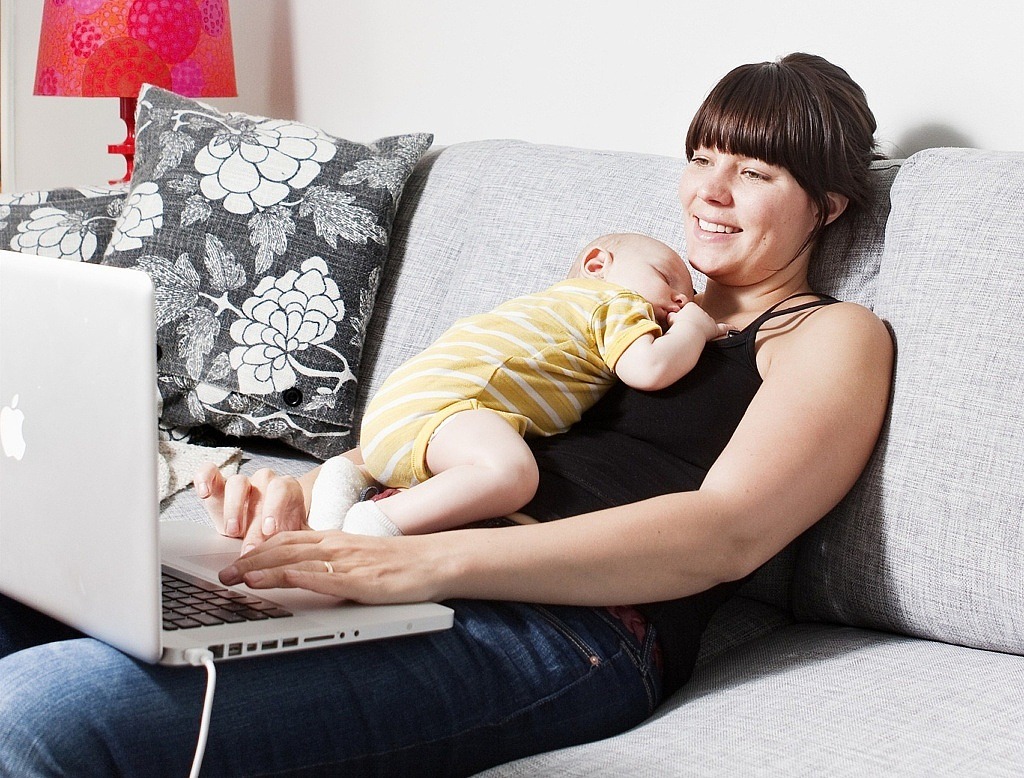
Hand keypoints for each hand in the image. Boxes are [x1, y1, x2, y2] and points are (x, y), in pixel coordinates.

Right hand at [193, 463, 309, 552]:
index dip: (276, 508)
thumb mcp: (292, 540)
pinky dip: (205, 478)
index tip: (270, 531)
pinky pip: (209, 472)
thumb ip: (294, 546)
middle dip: (255, 518)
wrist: (265, 531)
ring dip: (234, 507)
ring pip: (237, 482)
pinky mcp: (218, 486)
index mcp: (287, 489)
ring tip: (231, 531)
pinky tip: (204, 493)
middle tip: (250, 546)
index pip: (284, 490)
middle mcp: (265, 482)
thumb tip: (300, 563)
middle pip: (262, 487)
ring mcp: (242, 483)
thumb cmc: (282, 534)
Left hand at [217, 530, 439, 604]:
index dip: (257, 547)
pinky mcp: (357, 580)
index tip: (234, 560)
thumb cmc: (401, 564)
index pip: (287, 538)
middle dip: (248, 559)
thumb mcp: (360, 559)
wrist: (436, 561)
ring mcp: (345, 561)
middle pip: (282, 547)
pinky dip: (290, 577)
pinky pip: (317, 576)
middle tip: (221, 574)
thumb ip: (333, 564)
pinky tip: (272, 581)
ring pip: (293, 559)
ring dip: (260, 567)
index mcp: (335, 539)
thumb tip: (305, 575)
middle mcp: (336, 545)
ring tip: (234, 577)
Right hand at [667, 302, 730, 339]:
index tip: (679, 323)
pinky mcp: (714, 329)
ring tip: (693, 334)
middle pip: (697, 316)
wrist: (686, 334)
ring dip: (701, 327)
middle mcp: (702, 311)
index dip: (682, 318)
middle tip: (684, 330)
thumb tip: (671, 316)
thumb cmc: (678, 327)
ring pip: (706, 323)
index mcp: (691, 306)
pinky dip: (729, 328)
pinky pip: (724, 328)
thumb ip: (672, 315)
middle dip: (692, 322)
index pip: (687, 310)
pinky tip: (734, 329)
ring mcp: (708, 320)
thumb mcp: (671, 318)